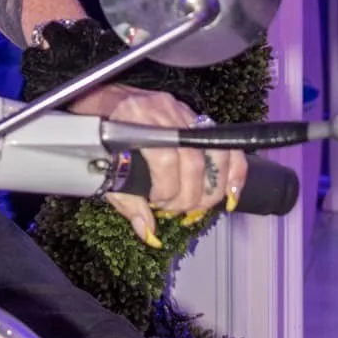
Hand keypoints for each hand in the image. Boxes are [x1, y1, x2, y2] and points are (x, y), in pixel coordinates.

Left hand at [71, 85, 246, 246]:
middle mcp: (164, 112)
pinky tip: (230, 192)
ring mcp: (184, 112)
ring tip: (200, 206)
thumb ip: (128, 202)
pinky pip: (226, 145)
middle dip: (190, 194)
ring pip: (216, 151)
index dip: (167, 189)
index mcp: (136, 121)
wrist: (107, 106)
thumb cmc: (104, 141)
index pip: (165, 159)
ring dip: (213, 187)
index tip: (159, 204)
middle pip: (193, 159)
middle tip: (179, 209)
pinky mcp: (197, 118)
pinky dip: (234, 171)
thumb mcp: (107, 170)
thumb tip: (147, 230)